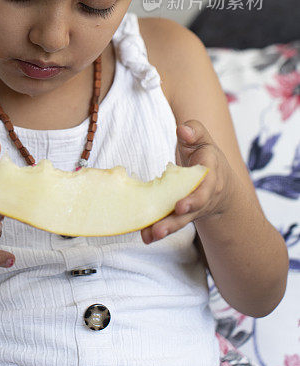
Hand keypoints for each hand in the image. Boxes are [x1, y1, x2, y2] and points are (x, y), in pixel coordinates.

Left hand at [140, 119, 233, 244]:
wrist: (222, 186)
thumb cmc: (206, 157)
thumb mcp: (204, 140)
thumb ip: (195, 131)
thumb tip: (183, 129)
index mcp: (210, 174)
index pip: (205, 187)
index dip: (194, 198)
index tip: (180, 206)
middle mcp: (204, 195)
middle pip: (192, 210)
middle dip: (176, 220)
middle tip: (160, 229)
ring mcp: (194, 208)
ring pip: (181, 220)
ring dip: (166, 229)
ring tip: (149, 236)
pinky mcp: (182, 214)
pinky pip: (171, 222)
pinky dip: (158, 229)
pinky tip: (145, 235)